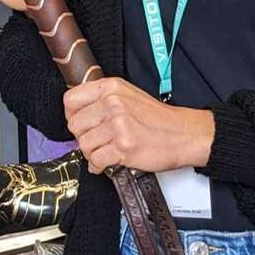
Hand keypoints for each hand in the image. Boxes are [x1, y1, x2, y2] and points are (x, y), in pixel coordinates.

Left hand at [62, 78, 214, 174]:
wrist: (184, 134)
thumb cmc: (158, 118)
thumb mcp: (129, 95)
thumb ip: (103, 99)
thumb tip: (77, 112)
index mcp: (111, 88)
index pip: (70, 100)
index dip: (72, 115)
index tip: (81, 123)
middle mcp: (113, 103)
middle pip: (74, 125)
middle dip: (83, 137)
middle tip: (96, 141)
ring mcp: (119, 125)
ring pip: (84, 145)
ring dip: (92, 153)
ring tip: (105, 152)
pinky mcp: (124, 147)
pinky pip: (95, 160)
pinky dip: (98, 166)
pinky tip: (107, 163)